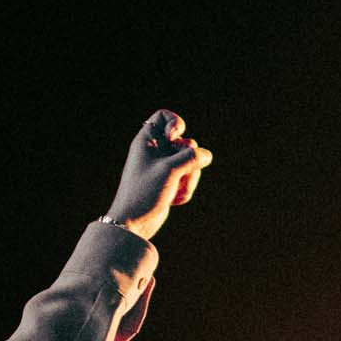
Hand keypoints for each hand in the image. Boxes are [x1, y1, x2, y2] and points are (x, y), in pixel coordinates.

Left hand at [106, 109, 213, 240]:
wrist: (133, 223)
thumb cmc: (144, 192)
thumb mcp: (170, 170)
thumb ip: (191, 157)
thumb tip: (207, 155)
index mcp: (147, 141)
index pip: (164, 117)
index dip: (175, 124)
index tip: (174, 138)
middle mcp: (155, 151)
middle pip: (186, 143)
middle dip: (188, 161)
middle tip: (177, 173)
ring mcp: (163, 168)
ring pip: (190, 163)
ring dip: (188, 179)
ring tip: (175, 191)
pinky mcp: (169, 183)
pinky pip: (188, 179)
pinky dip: (185, 190)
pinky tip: (173, 200)